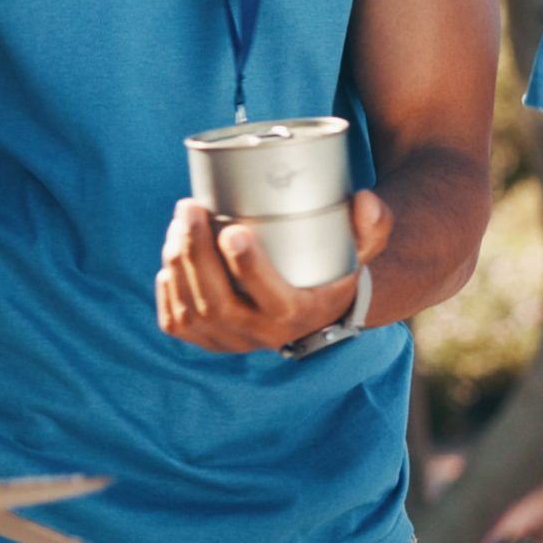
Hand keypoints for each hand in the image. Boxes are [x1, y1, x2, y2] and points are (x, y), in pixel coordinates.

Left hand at [155, 190, 390, 354]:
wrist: (309, 306)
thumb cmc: (332, 265)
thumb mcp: (361, 247)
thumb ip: (373, 224)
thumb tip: (363, 199)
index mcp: (298, 316)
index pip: (271, 299)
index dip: (248, 268)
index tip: (233, 229)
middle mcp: (261, 336)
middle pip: (218, 302)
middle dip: (196, 253)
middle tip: (191, 207)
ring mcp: (229, 342)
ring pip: (192, 310)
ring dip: (178, 262)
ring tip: (181, 220)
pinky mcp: (205, 341)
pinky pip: (175, 321)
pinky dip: (169, 287)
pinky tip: (172, 257)